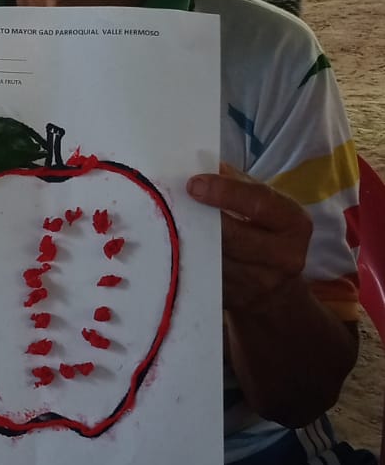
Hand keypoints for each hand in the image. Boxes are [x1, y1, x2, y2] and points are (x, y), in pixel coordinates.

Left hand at [187, 163, 311, 313]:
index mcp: (295, 224)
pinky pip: (205, 277)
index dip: (225, 192)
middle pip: (232, 235)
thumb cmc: (266, 232)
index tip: (194, 184)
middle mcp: (285, 256)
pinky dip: (187, 260)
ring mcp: (261, 283)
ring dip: (188, 239)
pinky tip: (174, 245)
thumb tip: (204, 163)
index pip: (259, 203)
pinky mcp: (238, 301)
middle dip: (199, 218)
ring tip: (169, 220)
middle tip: (172, 201)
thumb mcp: (266, 206)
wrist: (277, 291)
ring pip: (214, 259)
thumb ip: (240, 184)